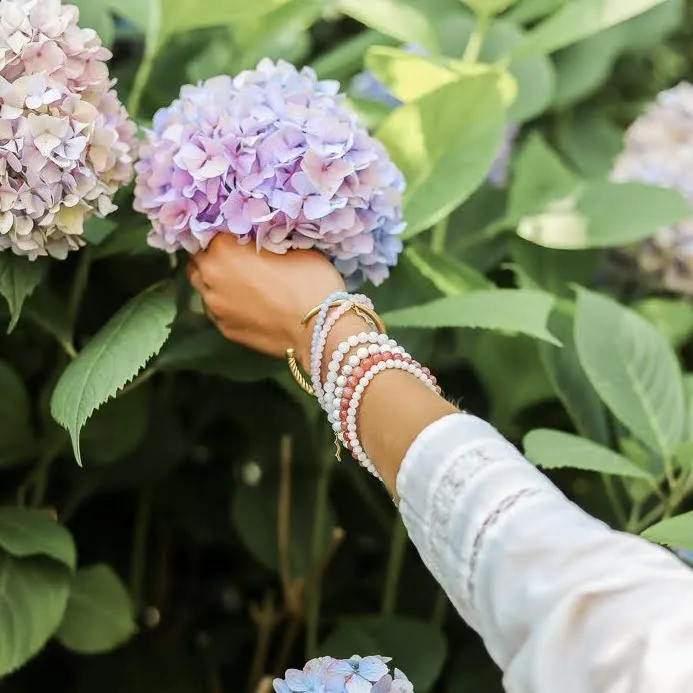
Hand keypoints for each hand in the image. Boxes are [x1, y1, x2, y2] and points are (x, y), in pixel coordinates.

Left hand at [187, 235, 345, 368]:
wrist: (318, 329)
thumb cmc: (310, 281)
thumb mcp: (290, 245)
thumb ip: (263, 239)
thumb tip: (257, 238)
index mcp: (222, 247)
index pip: (206, 230)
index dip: (221, 231)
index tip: (236, 234)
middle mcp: (210, 275)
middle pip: (197, 259)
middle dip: (212, 255)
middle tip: (235, 257)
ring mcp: (214, 306)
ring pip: (201, 285)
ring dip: (214, 280)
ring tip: (240, 281)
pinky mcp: (224, 329)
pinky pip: (216, 309)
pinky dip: (226, 303)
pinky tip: (247, 303)